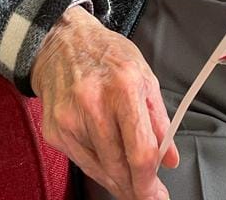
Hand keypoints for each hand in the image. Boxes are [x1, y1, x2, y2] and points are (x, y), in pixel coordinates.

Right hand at [31, 5, 179, 199]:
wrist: (63, 42)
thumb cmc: (108, 56)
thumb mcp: (145, 76)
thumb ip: (160, 120)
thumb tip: (170, 158)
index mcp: (124, 88)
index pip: (139, 151)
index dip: (150, 183)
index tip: (158, 195)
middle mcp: (94, 105)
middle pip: (118, 167)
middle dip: (135, 188)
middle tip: (147, 193)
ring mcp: (70, 120)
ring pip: (100, 170)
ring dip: (118, 181)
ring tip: (130, 180)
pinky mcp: (55, 130)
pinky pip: (81, 162)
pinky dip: (98, 168)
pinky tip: (107, 161)